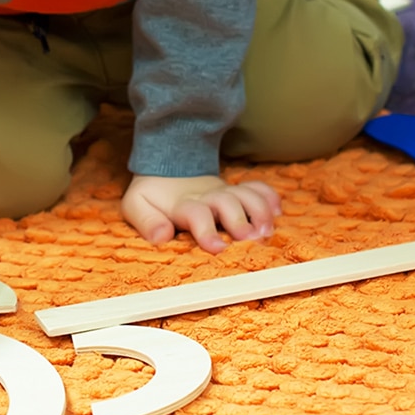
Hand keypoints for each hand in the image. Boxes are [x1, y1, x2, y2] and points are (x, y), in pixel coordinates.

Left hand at [121, 174, 280, 253]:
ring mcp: (225, 192)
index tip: (218, 248)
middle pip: (227, 202)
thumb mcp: (136, 205)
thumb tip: (161, 236)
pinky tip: (278, 212)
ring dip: (260, 211)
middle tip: (250, 239)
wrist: (166, 166)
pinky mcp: (237, 191)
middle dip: (240, 220)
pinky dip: (270, 198)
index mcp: (183, 203)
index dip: (207, 230)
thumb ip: (146, 221)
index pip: (196, 213)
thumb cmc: (153, 195)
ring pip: (247, 194)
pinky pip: (258, 188)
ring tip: (267, 231)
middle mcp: (208, 196)